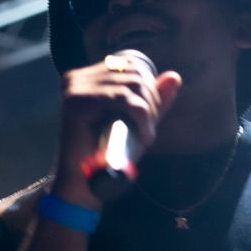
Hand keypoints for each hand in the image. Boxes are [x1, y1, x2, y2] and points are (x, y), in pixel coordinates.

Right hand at [54, 55, 181, 206]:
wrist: (83, 186)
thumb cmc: (107, 156)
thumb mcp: (135, 123)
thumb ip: (153, 101)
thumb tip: (175, 76)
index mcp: (87, 78)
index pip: (129, 65)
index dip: (151, 87)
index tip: (151, 116)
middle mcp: (78, 78)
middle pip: (133, 73)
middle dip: (152, 100)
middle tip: (149, 130)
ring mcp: (75, 88)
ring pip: (131, 86)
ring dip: (148, 113)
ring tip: (146, 136)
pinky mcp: (78, 103)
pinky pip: (122, 100)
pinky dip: (141, 118)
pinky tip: (144, 137)